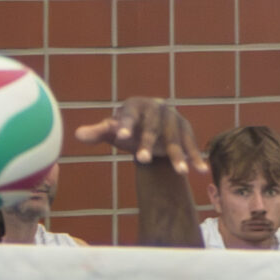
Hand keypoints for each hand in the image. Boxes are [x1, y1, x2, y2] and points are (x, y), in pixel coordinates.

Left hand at [73, 97, 202, 174]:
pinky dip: (196, 158)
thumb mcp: (113, 131)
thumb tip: (78, 135)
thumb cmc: (128, 129)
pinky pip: (192, 145)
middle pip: (153, 128)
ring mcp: (174, 119)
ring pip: (175, 139)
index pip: (130, 115)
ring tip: (181, 173)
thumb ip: (98, 132)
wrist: (151, 124)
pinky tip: (201, 172)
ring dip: (178, 156)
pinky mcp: (186, 130)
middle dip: (148, 144)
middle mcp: (157, 109)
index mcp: (136, 106)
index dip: (125, 125)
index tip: (120, 137)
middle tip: (141, 160)